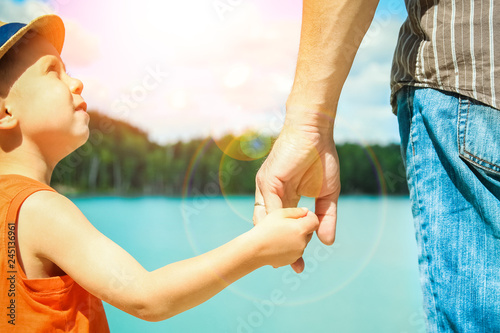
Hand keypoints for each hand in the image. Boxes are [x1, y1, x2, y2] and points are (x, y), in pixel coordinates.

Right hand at [250, 207, 318, 268]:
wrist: (254, 249)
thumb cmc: (265, 229)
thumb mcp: (279, 213)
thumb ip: (296, 211)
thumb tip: (306, 211)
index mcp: (300, 229)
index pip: (314, 221)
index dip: (309, 216)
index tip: (300, 215)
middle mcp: (302, 242)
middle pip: (309, 231)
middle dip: (302, 226)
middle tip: (287, 224)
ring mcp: (298, 253)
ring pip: (303, 241)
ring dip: (297, 236)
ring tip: (281, 233)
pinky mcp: (292, 260)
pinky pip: (296, 250)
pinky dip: (291, 246)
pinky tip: (279, 242)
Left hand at [254, 122, 339, 272]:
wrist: (316, 132)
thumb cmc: (322, 158)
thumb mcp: (328, 194)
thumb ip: (326, 217)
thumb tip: (328, 242)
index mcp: (284, 197)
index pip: (282, 225)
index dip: (289, 243)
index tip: (297, 263)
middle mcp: (272, 194)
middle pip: (270, 227)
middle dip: (278, 247)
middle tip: (288, 267)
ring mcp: (267, 187)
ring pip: (266, 220)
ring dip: (275, 239)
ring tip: (284, 259)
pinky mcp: (268, 180)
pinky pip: (271, 207)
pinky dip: (278, 223)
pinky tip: (288, 237)